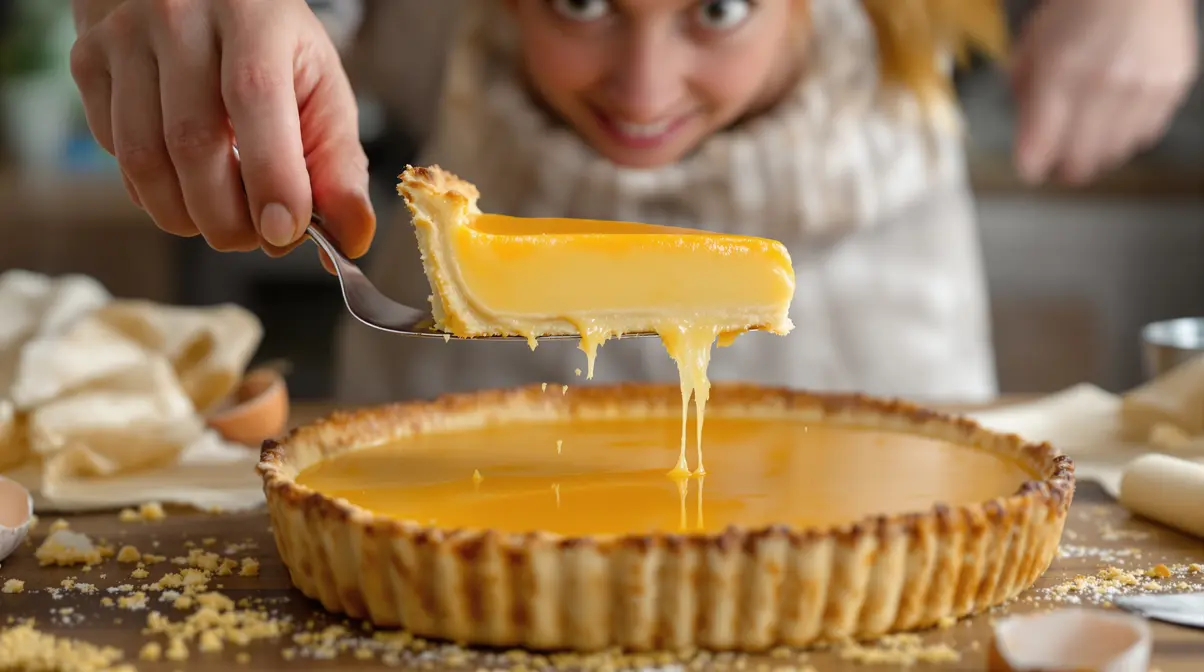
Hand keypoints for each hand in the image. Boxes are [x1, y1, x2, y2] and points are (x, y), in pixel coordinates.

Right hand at [68, 0, 374, 263]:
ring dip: (188, 216)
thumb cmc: (270, 49)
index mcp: (253, 15)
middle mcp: (179, 17)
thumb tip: (351, 239)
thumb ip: (339, 166)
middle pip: (192, 141)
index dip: (271, 176)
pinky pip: (115, 153)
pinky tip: (187, 180)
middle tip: (258, 238)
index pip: (255, 99)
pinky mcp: (87, 62)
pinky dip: (154, 190)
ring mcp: (123, 37)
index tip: (284, 232)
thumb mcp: (320, 90)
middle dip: (229, 217)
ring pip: (145, 158)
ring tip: (226, 220)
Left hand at [1011, 0, 1198, 184]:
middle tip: (1057, 163)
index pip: (1039, 149)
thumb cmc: (1079, 8)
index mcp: (1060, 75)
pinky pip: (1145, 135)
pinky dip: (1127, 136)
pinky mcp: (1170, 88)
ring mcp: (1141, 90)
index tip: (1030, 167)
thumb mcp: (1032, 46)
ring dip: (1096, 155)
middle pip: (1079, 163)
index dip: (1031, 166)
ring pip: (1114, 155)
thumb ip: (1023, 93)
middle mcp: (1102, 87)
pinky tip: (1116, 119)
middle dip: (1063, 169)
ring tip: (1087, 140)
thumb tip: (1026, 135)